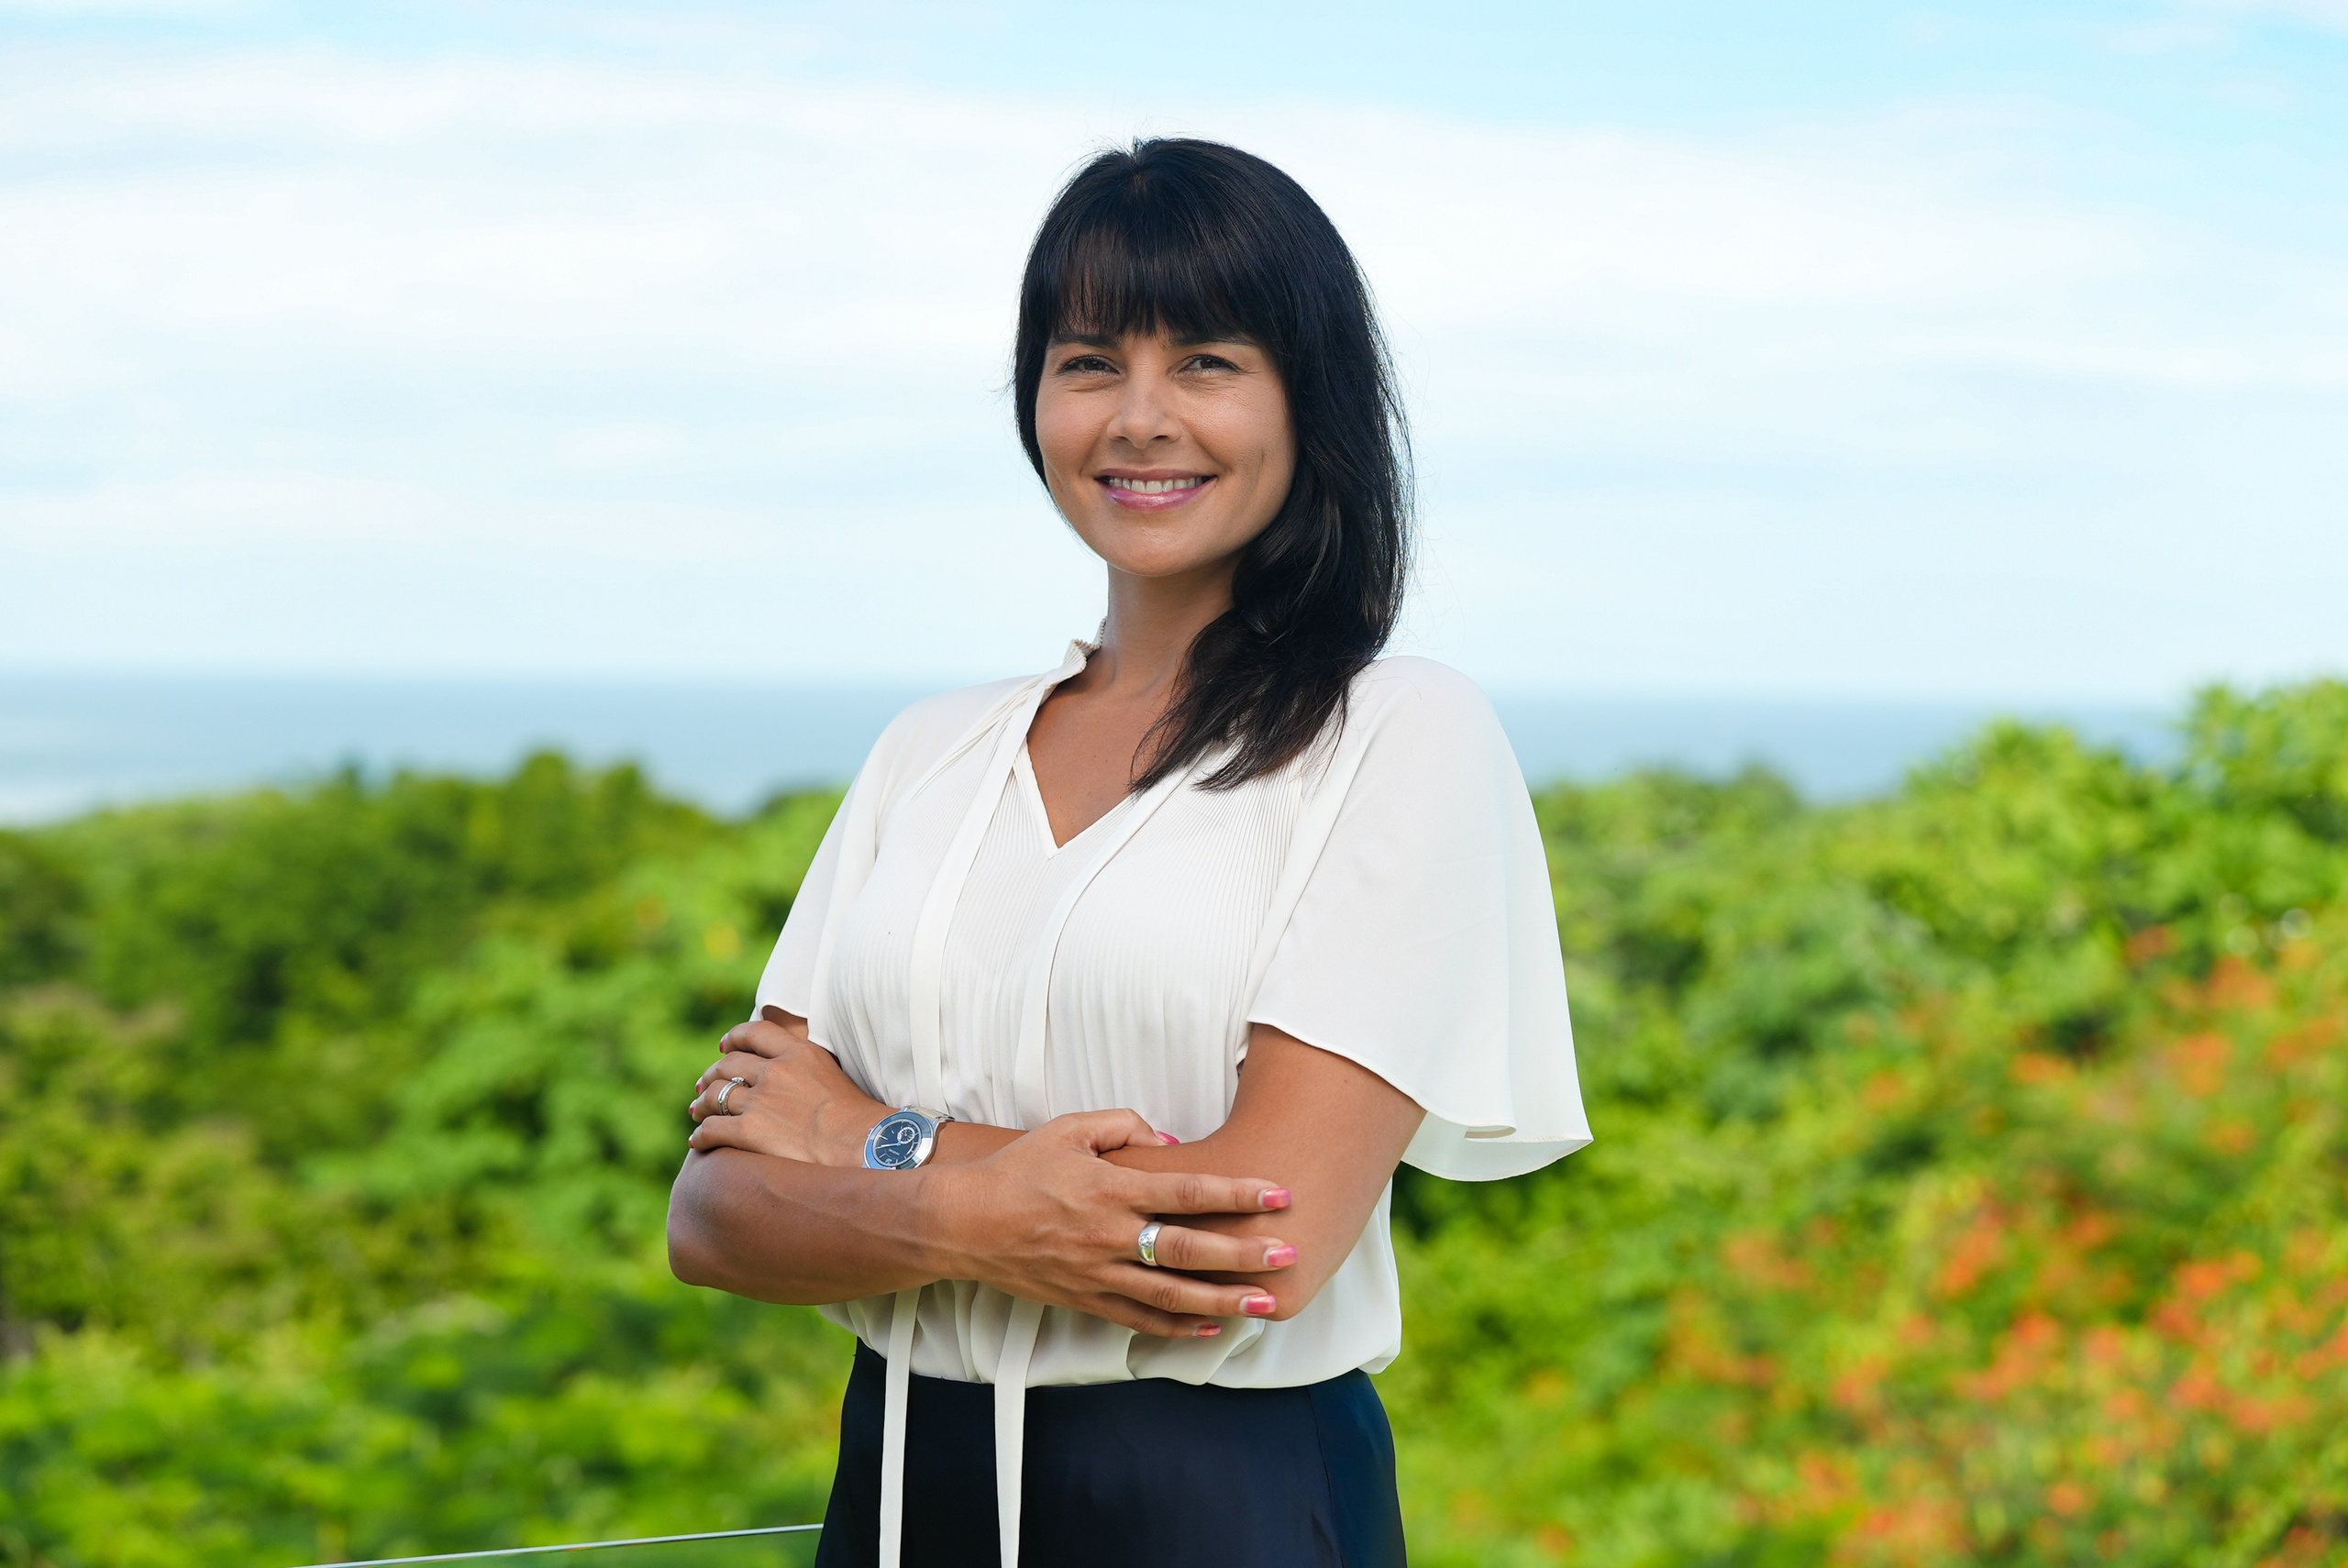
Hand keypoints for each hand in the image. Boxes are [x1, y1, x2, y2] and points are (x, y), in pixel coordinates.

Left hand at [688, 1011, 883, 1166]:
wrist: (866, 1149)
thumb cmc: (859, 1121)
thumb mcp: (834, 1074)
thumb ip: (808, 1066)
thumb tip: (793, 1071)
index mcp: (799, 1053)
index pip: (755, 1033)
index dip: (734, 1038)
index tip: (724, 1047)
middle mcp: (777, 1071)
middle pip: (728, 1065)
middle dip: (711, 1075)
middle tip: (702, 1086)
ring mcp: (762, 1101)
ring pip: (715, 1095)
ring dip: (701, 1104)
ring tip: (696, 1112)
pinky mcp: (750, 1132)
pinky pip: (712, 1128)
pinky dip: (700, 1135)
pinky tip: (698, 1141)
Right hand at [921, 1109, 1299, 1338]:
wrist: (964, 1224)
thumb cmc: (1018, 1169)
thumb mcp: (1068, 1130)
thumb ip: (1123, 1126)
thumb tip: (1171, 1144)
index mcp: (1109, 1187)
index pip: (1188, 1190)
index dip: (1238, 1193)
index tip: (1280, 1194)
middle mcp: (1108, 1234)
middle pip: (1189, 1248)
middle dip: (1244, 1253)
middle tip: (1288, 1254)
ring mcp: (1098, 1273)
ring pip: (1172, 1294)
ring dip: (1223, 1299)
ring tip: (1267, 1303)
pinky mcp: (1086, 1299)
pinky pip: (1140, 1319)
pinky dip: (1179, 1326)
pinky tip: (1214, 1326)